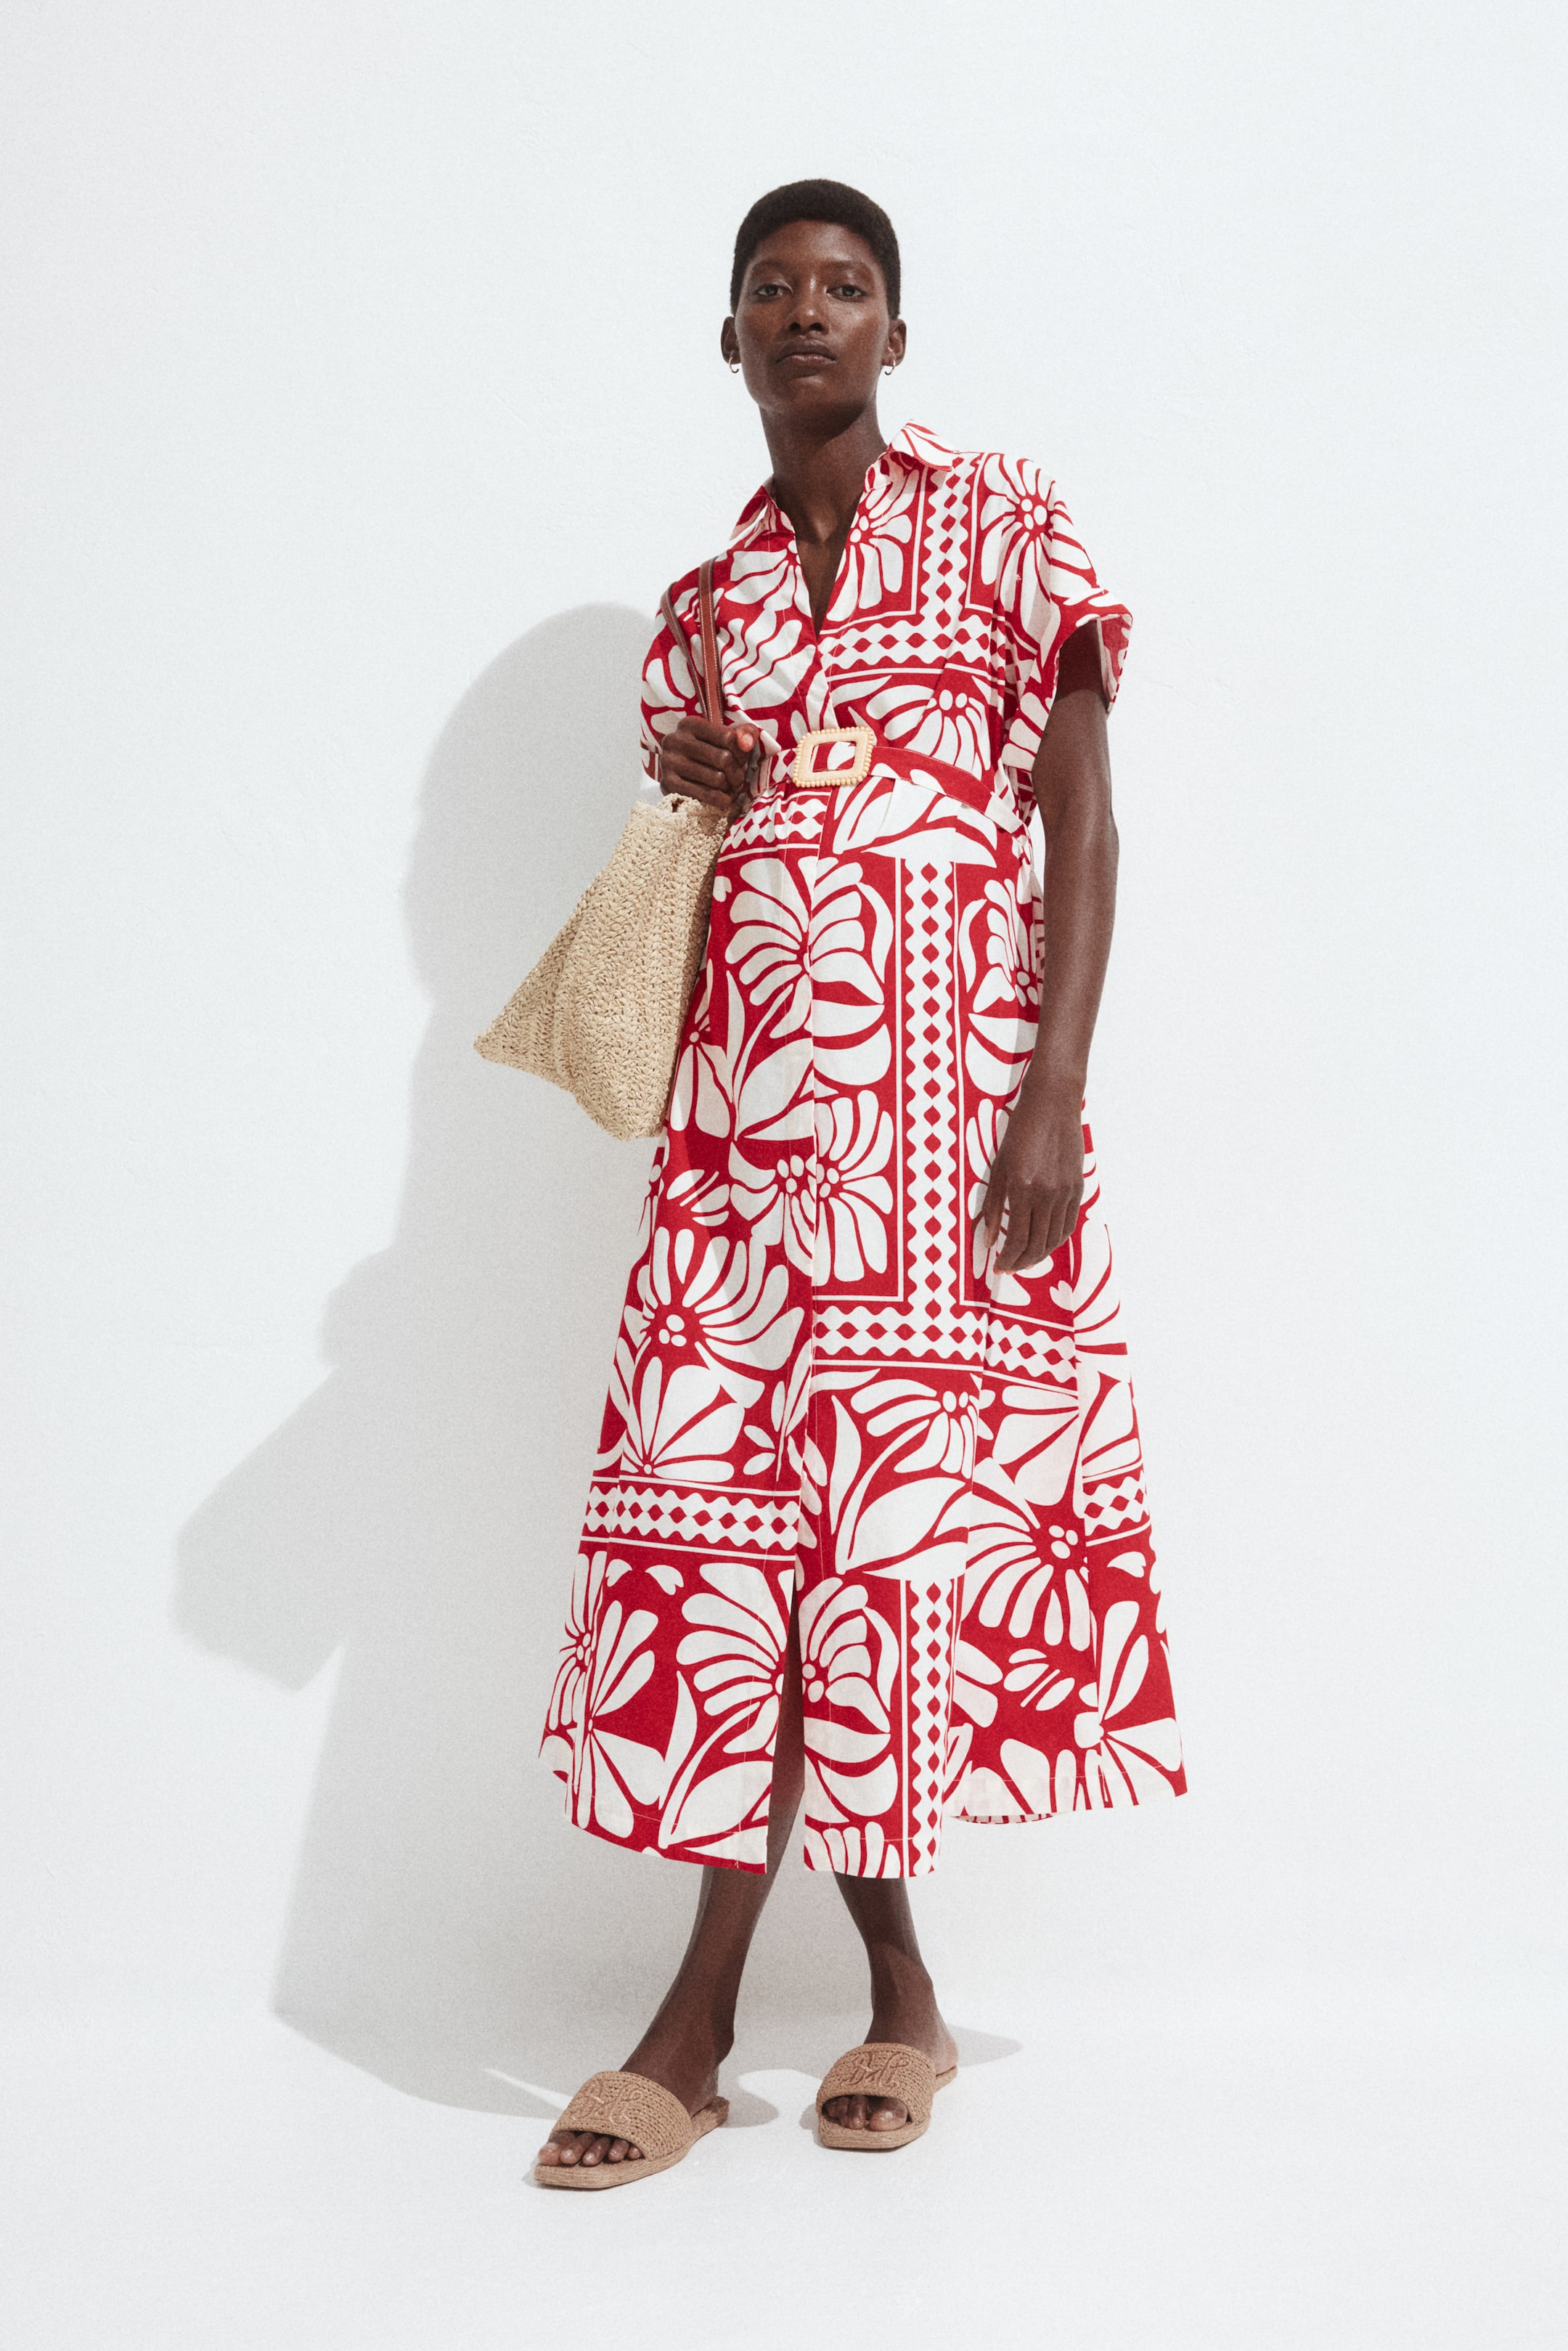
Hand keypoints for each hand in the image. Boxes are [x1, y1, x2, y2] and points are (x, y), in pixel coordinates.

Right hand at [658, 716, 755, 812]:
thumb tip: (747, 743)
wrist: (678, 777)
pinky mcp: (668, 785)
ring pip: (717, 779)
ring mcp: (668, 763)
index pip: (728, 737)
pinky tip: (724, 799)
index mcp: (689, 724)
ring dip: (731, 788)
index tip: (741, 761)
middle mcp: (675, 740)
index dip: (742, 752)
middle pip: (724, 759)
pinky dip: (722, 800)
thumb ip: (743, 734)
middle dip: (738, 773)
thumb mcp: (722, 739)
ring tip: (731, 788)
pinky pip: (706, 796)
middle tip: (738, 779)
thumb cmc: (706, 756)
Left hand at [979, 1091, 1084, 1272]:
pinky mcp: (1078, 1188)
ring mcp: (1066, 1192)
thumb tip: (988, 1241)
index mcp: (1023, 1189)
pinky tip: (1044, 1243)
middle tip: (1009, 1268)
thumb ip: (993, 1207)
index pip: (1017, 1240)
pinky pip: (1068, 1224)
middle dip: (1021, 1263)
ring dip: (1039, 1255)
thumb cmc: (1020, 1133)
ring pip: (1055, 1239)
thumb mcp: (998, 1168)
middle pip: (1037, 1245)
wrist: (1053, 1105)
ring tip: (1024, 1259)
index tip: (998, 1266)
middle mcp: (1048, 1194)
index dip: (1007, 1259)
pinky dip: (1056, 1239)